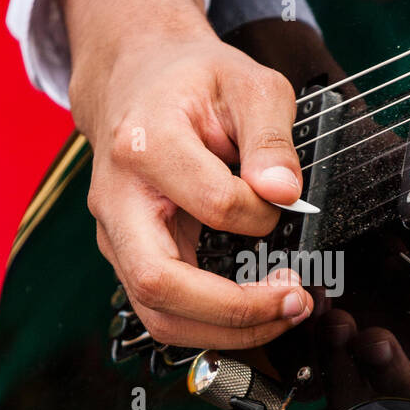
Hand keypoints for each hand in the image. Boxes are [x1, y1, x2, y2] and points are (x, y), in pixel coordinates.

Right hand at [57, 0, 313, 349]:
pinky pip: (164, 311)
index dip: (260, 215)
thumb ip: (271, 137)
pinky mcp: (128, 257)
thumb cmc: (192, 83)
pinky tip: (255, 312)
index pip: (211, 204)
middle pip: (158, 283)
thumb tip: (283, 193)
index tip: (285, 203)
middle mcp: (117, 199)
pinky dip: (212, 325)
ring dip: (225, 330)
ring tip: (283, 314)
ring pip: (157, 314)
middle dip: (234, 309)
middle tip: (294, 302)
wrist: (137, 79)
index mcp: (144, 144)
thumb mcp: (248, 83)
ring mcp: (116, 235)